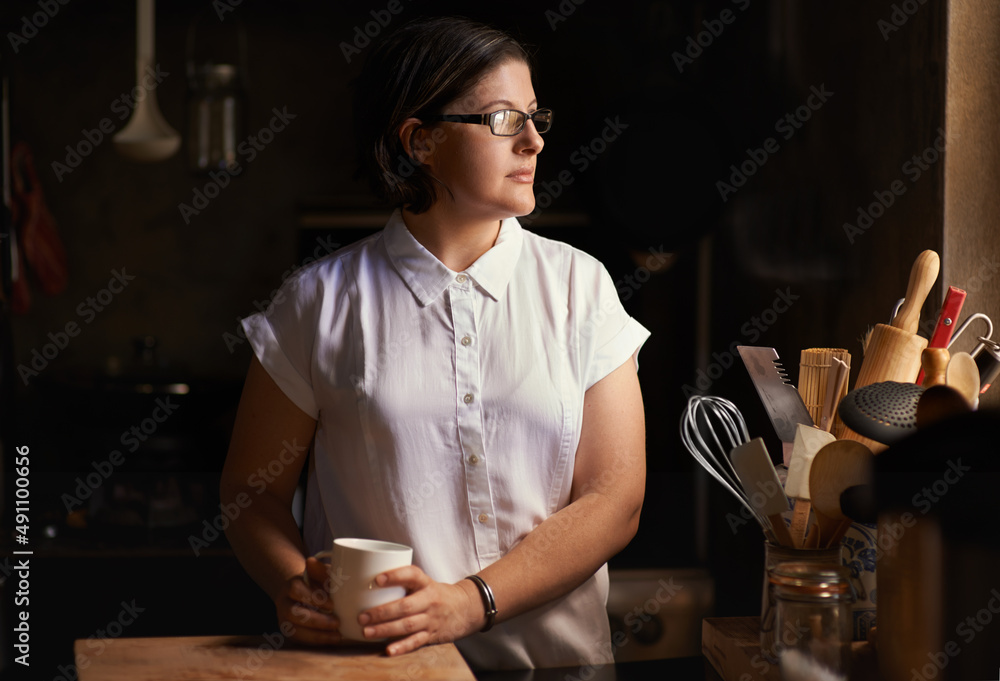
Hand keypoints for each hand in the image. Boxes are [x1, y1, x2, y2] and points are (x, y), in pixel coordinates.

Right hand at [273, 556, 341, 644]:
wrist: (306, 592)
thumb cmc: (318, 582)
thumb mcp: (321, 574)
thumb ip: (320, 570)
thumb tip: (311, 561)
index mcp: (291, 585)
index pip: (296, 590)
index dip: (313, 598)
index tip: (332, 605)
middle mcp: (284, 603)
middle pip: (293, 613)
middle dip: (316, 621)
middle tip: (337, 622)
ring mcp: (285, 619)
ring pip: (295, 630)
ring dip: (317, 635)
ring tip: (337, 636)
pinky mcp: (290, 632)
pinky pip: (300, 640)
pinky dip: (316, 642)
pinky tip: (331, 640)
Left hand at [357, 565, 483, 655]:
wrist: (465, 608)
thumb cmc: (436, 594)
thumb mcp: (425, 583)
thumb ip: (403, 583)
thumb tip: (367, 584)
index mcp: (426, 584)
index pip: (412, 575)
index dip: (395, 576)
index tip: (377, 579)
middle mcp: (430, 600)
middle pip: (405, 606)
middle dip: (382, 612)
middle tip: (362, 616)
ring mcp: (431, 619)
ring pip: (408, 625)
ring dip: (385, 629)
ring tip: (367, 632)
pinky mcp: (432, 635)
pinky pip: (416, 641)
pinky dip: (402, 647)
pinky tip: (388, 649)